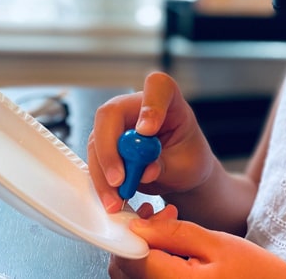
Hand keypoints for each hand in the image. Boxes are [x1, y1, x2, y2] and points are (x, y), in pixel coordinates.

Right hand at [88, 72, 215, 211]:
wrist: (182, 172)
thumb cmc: (189, 158)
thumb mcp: (185, 165)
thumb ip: (164, 165)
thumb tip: (145, 171)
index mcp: (169, 100)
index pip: (158, 87)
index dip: (150, 106)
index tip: (147, 130)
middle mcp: (139, 106)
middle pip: (111, 114)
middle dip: (110, 149)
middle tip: (119, 179)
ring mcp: (119, 123)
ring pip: (97, 141)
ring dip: (104, 173)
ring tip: (118, 198)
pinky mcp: (106, 141)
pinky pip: (96, 159)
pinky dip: (102, 180)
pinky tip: (113, 196)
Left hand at [109, 205, 285, 278]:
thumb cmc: (256, 275)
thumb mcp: (218, 244)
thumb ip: (176, 234)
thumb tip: (138, 225)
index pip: (128, 258)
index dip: (128, 232)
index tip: (142, 214)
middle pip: (125, 270)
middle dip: (138, 239)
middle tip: (165, 217)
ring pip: (135, 276)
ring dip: (146, 250)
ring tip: (175, 231)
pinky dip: (155, 263)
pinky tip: (177, 251)